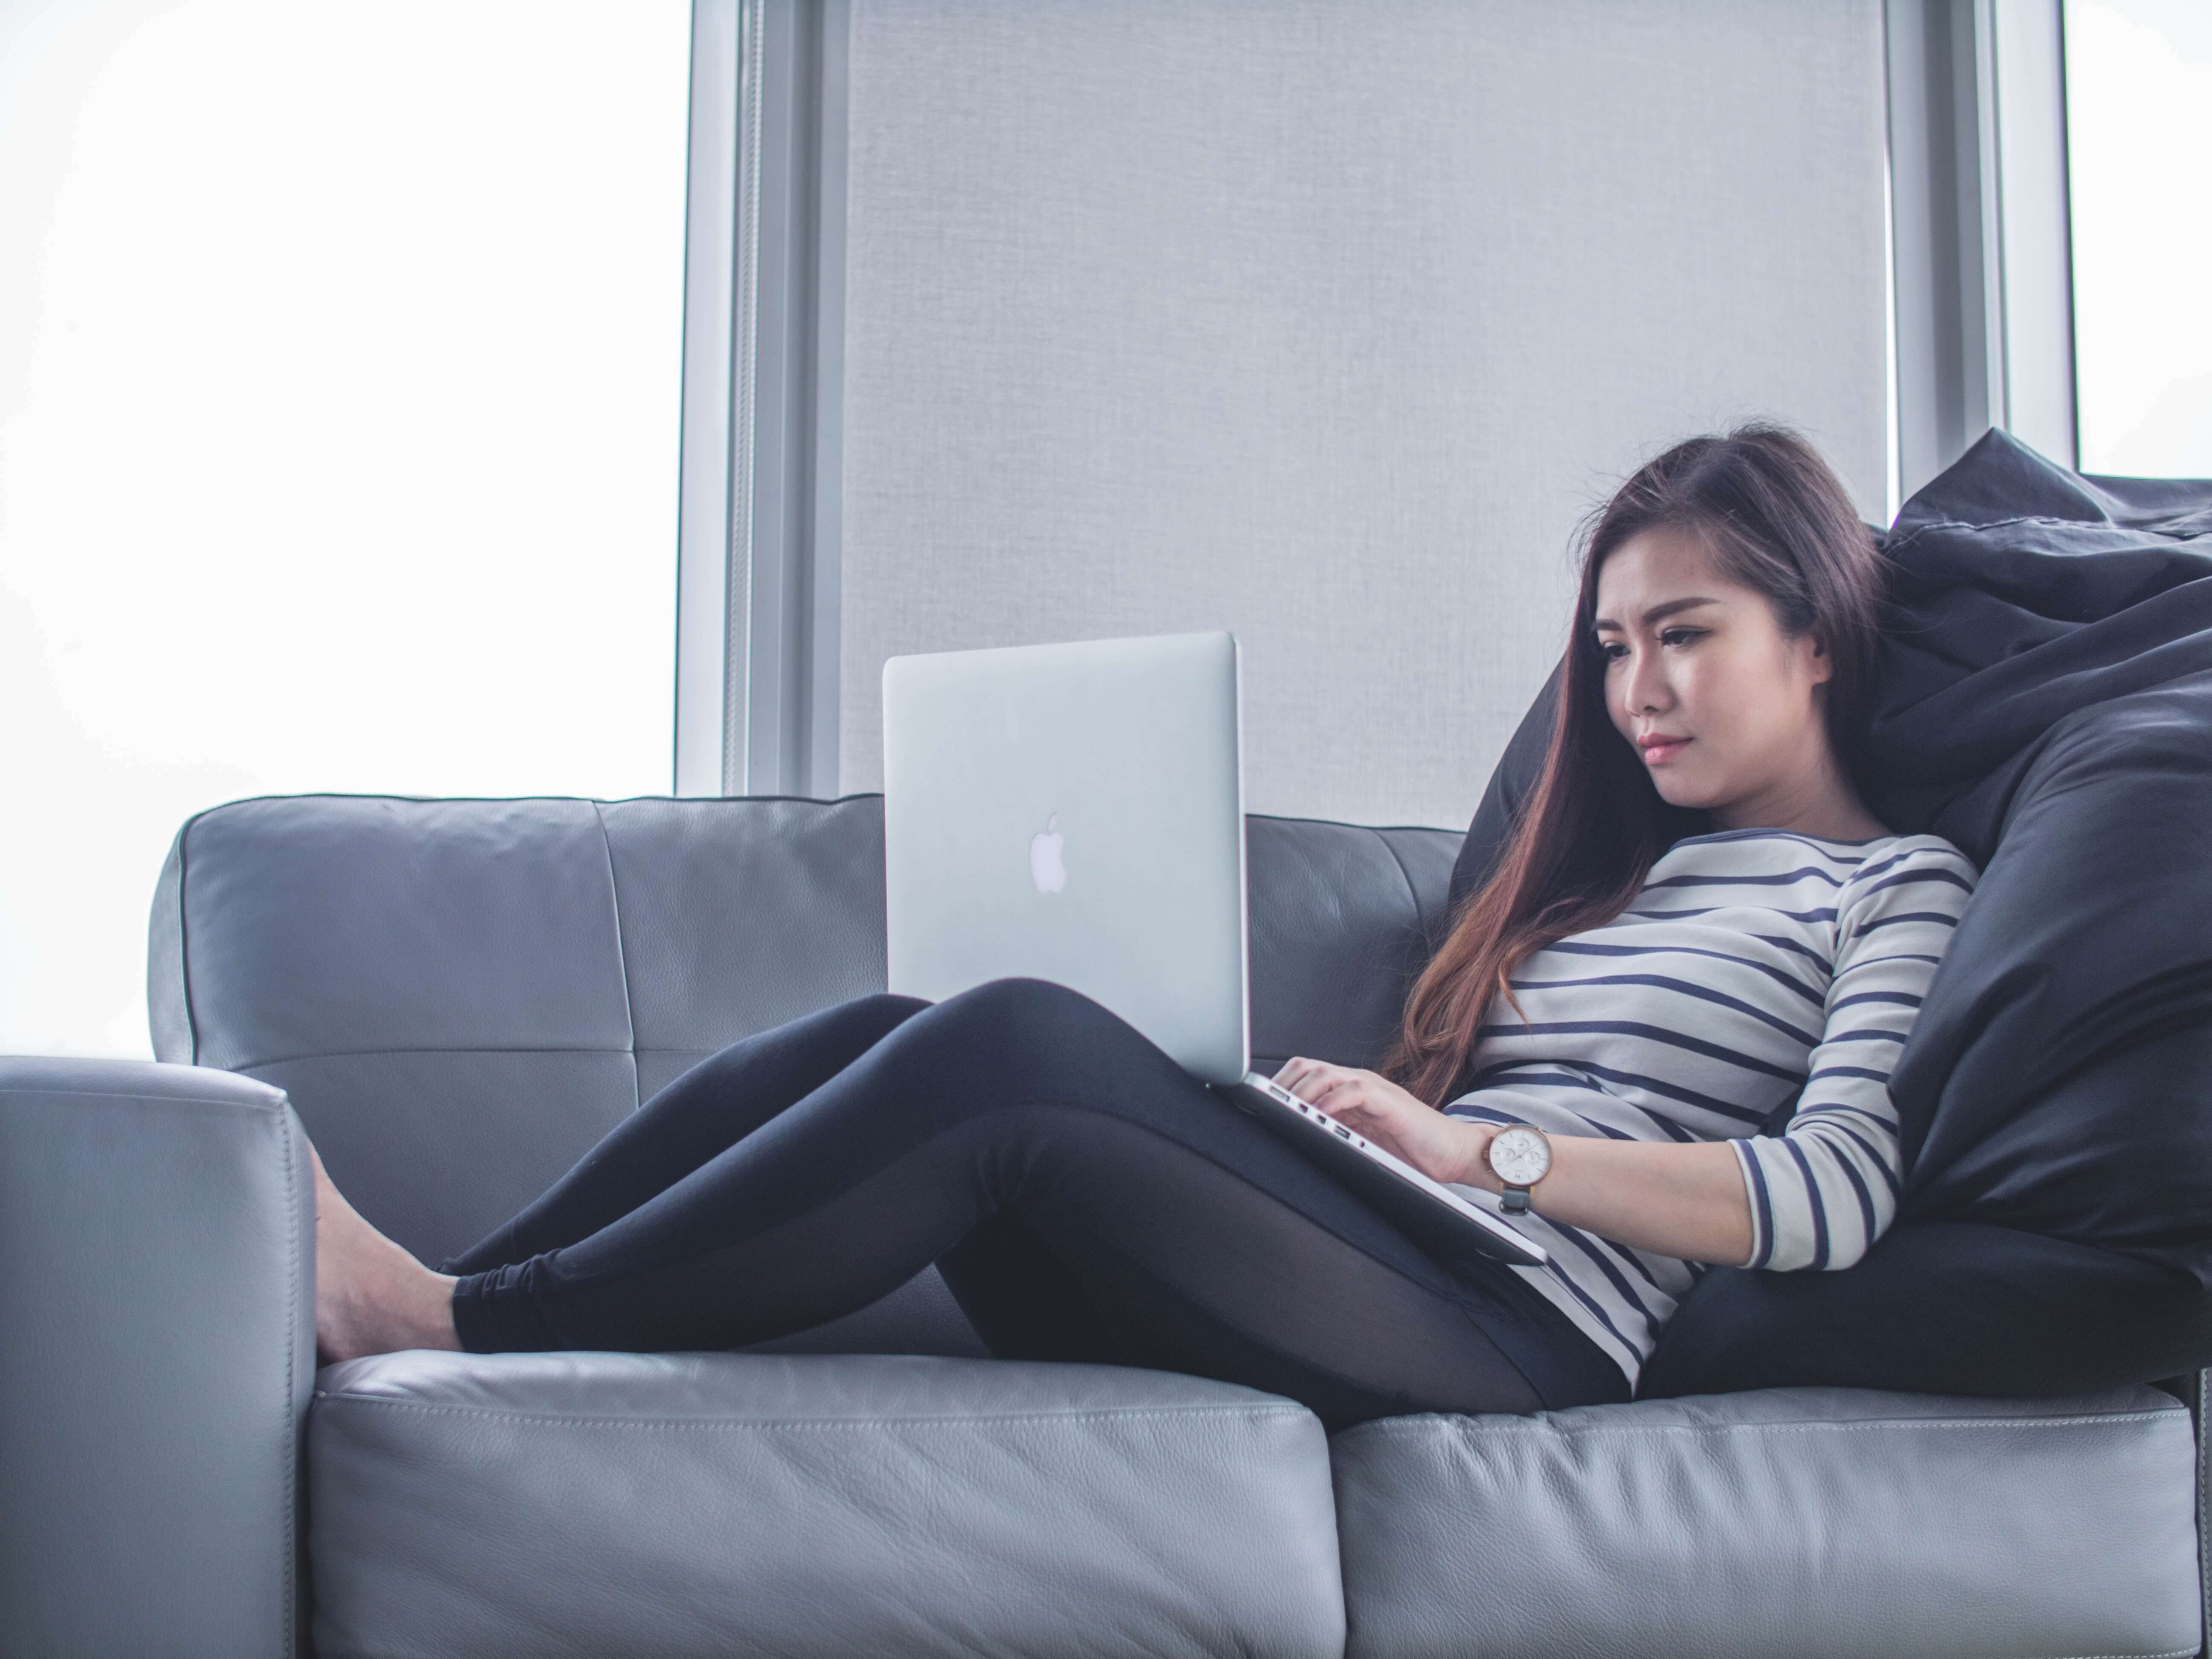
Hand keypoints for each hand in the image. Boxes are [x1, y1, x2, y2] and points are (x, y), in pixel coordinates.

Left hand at [1272, 1057, 1492, 1188]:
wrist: (1453, 1153)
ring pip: (1325, 1073)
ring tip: (1285, 1110)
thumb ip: (1334, 1132)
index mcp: (1347, 1091)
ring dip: (1301, 1091)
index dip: (1279, 1086)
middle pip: (1307, 1067)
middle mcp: (1356, 1083)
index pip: (1304, 1075)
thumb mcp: (1360, 1141)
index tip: (1255, 1103)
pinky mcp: (1388, 1100)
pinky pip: (1353, 1090)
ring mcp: (1373, 1089)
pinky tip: (1318, 1116)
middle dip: (1282, 1085)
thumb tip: (1295, 1140)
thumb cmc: (1409, 1151)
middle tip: (1265, 1107)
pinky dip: (1331, 1101)